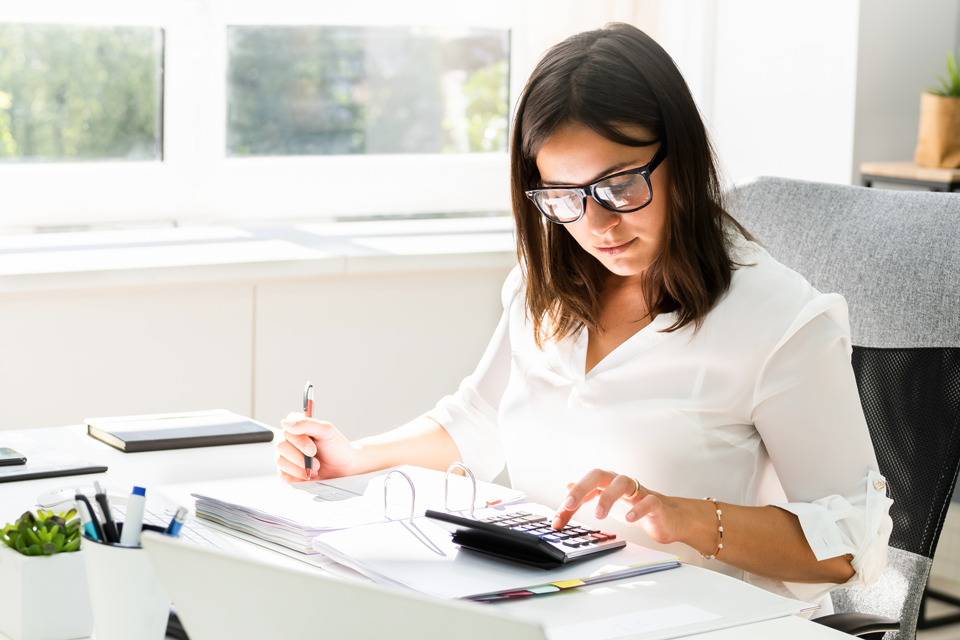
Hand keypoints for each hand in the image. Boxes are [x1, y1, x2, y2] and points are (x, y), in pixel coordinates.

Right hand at [276, 413, 361, 483]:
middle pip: (281, 446)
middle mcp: (289, 441)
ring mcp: (286, 457)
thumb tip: (286, 423)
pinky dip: (298, 477)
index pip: (287, 429)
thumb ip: (308, 424)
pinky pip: (284, 476)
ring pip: (281, 462)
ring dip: (301, 468)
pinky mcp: (287, 472)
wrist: (345, 468)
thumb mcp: (327, 431)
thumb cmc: (336, 448)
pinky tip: (309, 475)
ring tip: (315, 468)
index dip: (299, 441)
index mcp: (297, 427)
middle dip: (301, 457)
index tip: (312, 448)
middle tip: (317, 461)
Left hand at [553, 468, 683, 545]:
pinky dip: (639, 508)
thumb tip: (567, 485)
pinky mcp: (656, 503)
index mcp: (607, 483)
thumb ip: (587, 496)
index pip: (584, 486)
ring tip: (599, 515)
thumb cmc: (634, 507)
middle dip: (582, 488)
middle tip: (570, 505)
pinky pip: (648, 501)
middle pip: (599, 475)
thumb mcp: (606, 502)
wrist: (665, 517)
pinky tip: (630, 518)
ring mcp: (639, 491)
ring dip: (608, 497)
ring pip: (623, 483)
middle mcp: (620, 483)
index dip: (570, 501)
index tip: (558, 520)